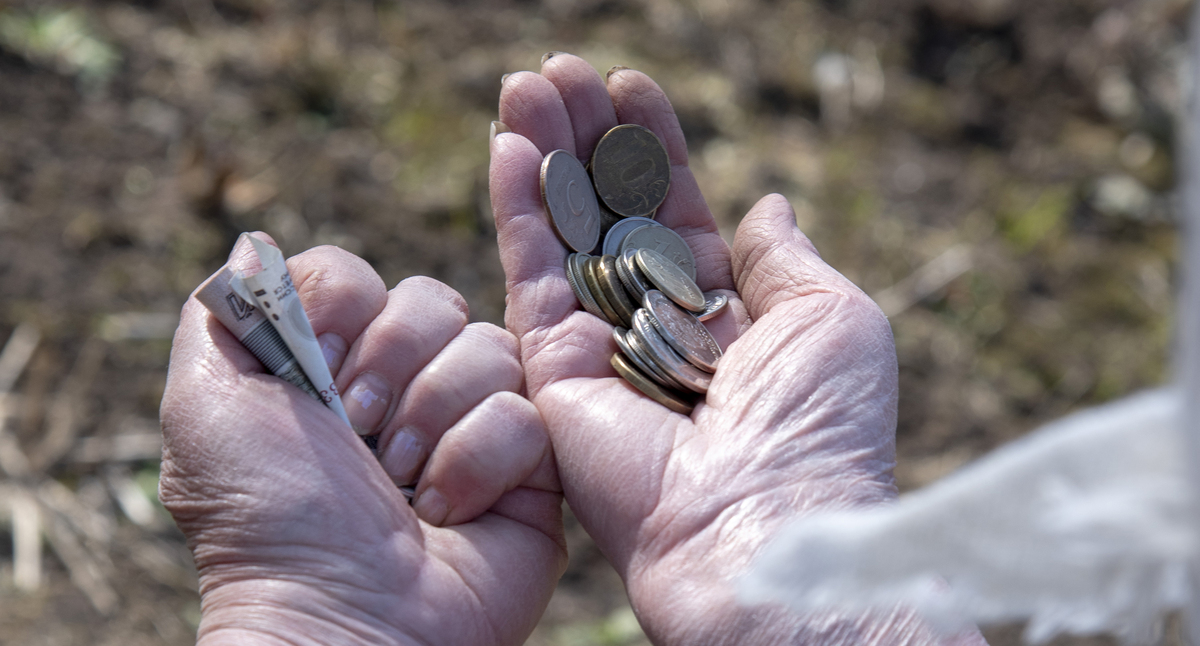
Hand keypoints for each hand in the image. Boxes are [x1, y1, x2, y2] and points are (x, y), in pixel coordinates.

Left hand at [159, 235, 564, 644]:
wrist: (342, 617)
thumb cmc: (265, 520)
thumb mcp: (207, 405)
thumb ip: (223, 314)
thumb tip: (256, 244)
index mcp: (336, 365)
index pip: (360, 277)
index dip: (342, 313)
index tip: (316, 378)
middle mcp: (407, 385)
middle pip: (430, 300)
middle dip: (390, 369)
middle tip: (361, 437)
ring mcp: (472, 421)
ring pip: (487, 347)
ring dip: (433, 422)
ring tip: (403, 488)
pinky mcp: (530, 465)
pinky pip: (526, 411)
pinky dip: (477, 464)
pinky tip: (447, 512)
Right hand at [491, 54, 984, 644]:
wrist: (763, 529)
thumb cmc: (821, 427)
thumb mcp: (835, 319)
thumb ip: (785, 257)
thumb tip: (767, 200)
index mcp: (729, 318)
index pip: (679, 212)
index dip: (655, 147)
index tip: (630, 85)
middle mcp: (659, 330)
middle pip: (611, 215)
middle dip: (586, 141)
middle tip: (558, 70)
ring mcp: (601, 352)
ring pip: (563, 236)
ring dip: (542, 158)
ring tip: (524, 84)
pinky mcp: (551, 375)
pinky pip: (529, 278)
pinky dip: (516, 211)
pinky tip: (506, 145)